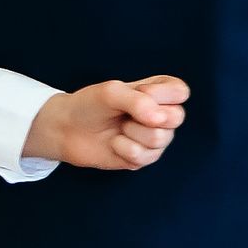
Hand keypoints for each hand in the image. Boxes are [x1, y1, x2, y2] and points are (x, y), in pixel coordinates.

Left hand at [23, 76, 189, 170]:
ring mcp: (156, 137)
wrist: (67, 130)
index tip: (136, 93)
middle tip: (126, 115)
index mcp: (160, 91)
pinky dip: (124, 149)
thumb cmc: (89, 105)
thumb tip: (157, 119)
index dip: (157, 95)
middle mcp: (163, 113)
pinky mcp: (145, 157)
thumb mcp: (111, 92)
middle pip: (177, 117)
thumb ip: (138, 100)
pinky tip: (115, 143)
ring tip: (119, 129)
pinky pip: (146, 157)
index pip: (180, 92)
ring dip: (131, 134)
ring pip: (161, 139)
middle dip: (146, 118)